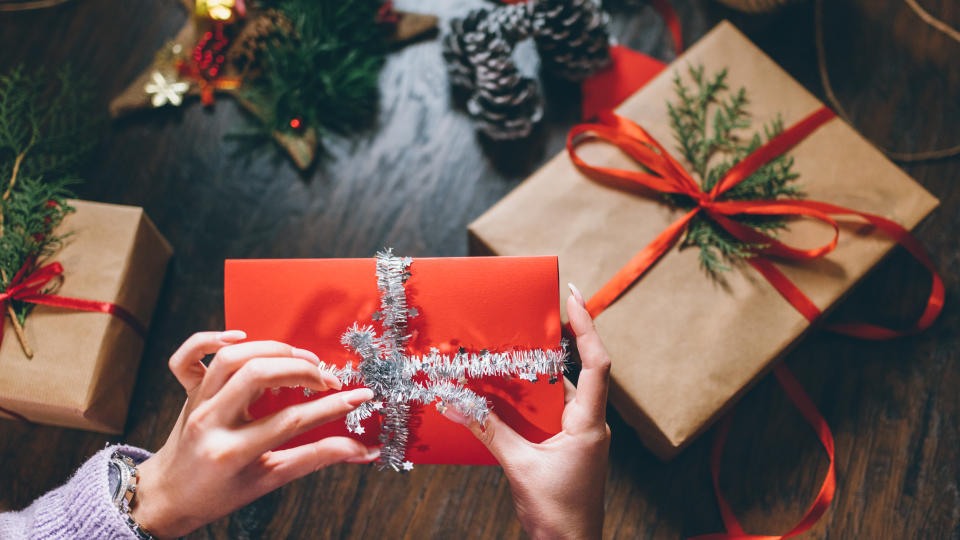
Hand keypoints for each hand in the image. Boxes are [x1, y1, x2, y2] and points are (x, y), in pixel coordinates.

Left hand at [131, 332, 379, 537]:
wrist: (169, 496)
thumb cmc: (219, 493)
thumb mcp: (270, 479)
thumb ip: (315, 458)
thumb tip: (361, 450)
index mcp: (233, 451)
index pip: (291, 420)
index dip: (332, 407)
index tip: (359, 397)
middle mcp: (212, 422)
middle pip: (258, 375)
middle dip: (302, 370)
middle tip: (328, 379)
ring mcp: (197, 403)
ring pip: (230, 359)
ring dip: (271, 350)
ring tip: (300, 359)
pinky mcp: (188, 392)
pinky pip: (187, 358)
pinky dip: (210, 339)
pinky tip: (240, 337)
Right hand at [442, 284, 611, 538]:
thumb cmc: (557, 513)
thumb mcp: (519, 466)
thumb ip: (489, 431)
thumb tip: (456, 401)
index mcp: (589, 423)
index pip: (596, 363)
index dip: (587, 327)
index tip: (574, 297)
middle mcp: (588, 424)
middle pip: (574, 372)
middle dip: (550, 346)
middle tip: (525, 321)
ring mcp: (579, 436)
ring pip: (556, 393)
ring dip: (532, 377)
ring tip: (503, 356)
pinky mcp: (565, 448)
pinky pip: (547, 414)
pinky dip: (526, 403)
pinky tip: (501, 398)